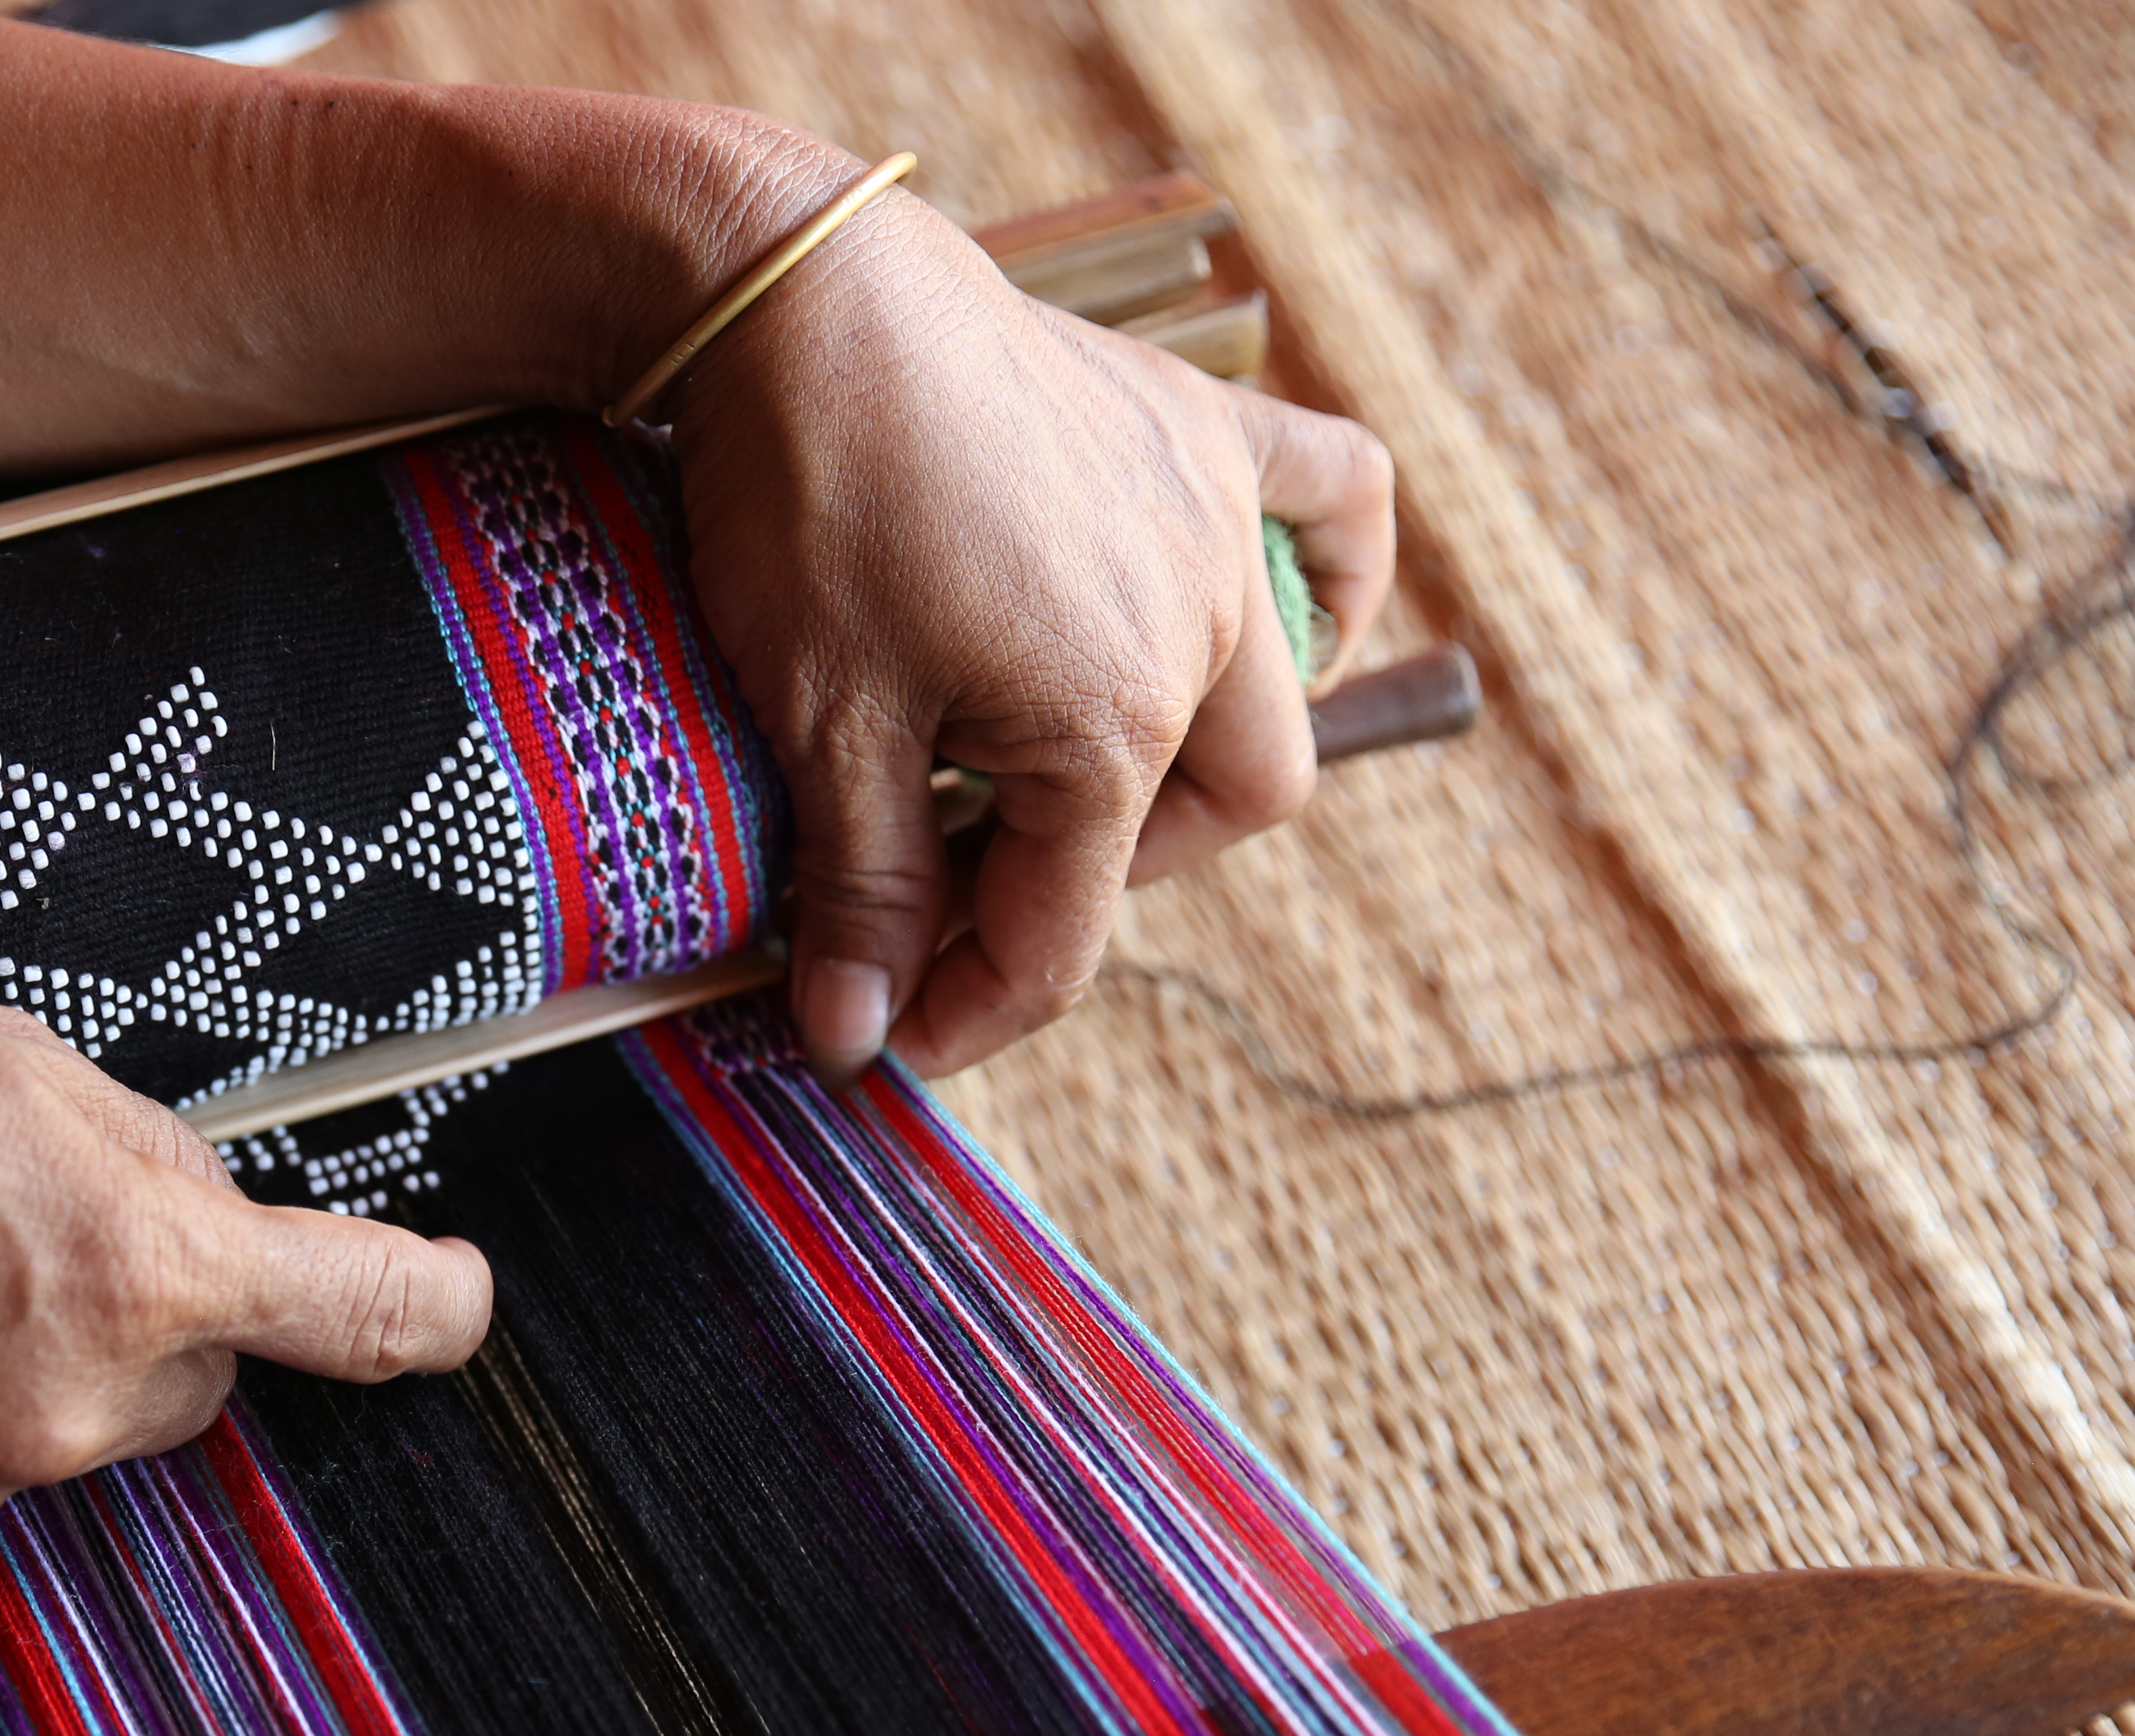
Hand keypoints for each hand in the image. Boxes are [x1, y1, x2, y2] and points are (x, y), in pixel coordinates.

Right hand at [0, 974, 492, 1594]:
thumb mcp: (11, 1056)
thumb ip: (148, 1160)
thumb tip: (218, 1224)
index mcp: (135, 1270)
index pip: (375, 1319)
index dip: (435, 1306)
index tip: (452, 1301)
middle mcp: (60, 1415)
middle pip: (181, 1388)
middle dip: (133, 1318)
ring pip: (42, 1443)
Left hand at [660, 183, 1396, 1080]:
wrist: (801, 299)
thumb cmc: (810, 507)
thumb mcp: (820, 722)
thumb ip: (864, 887)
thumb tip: (855, 1037)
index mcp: (1114, 724)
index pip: (1070, 928)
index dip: (975, 1007)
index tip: (888, 1038)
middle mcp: (1201, 630)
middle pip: (1196, 823)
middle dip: (1093, 885)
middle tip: (962, 892)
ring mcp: (1215, 522)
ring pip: (1273, 690)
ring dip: (1194, 762)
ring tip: (1071, 781)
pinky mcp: (1198, 431)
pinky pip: (1332, 497)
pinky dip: (1332, 564)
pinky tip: (1291, 608)